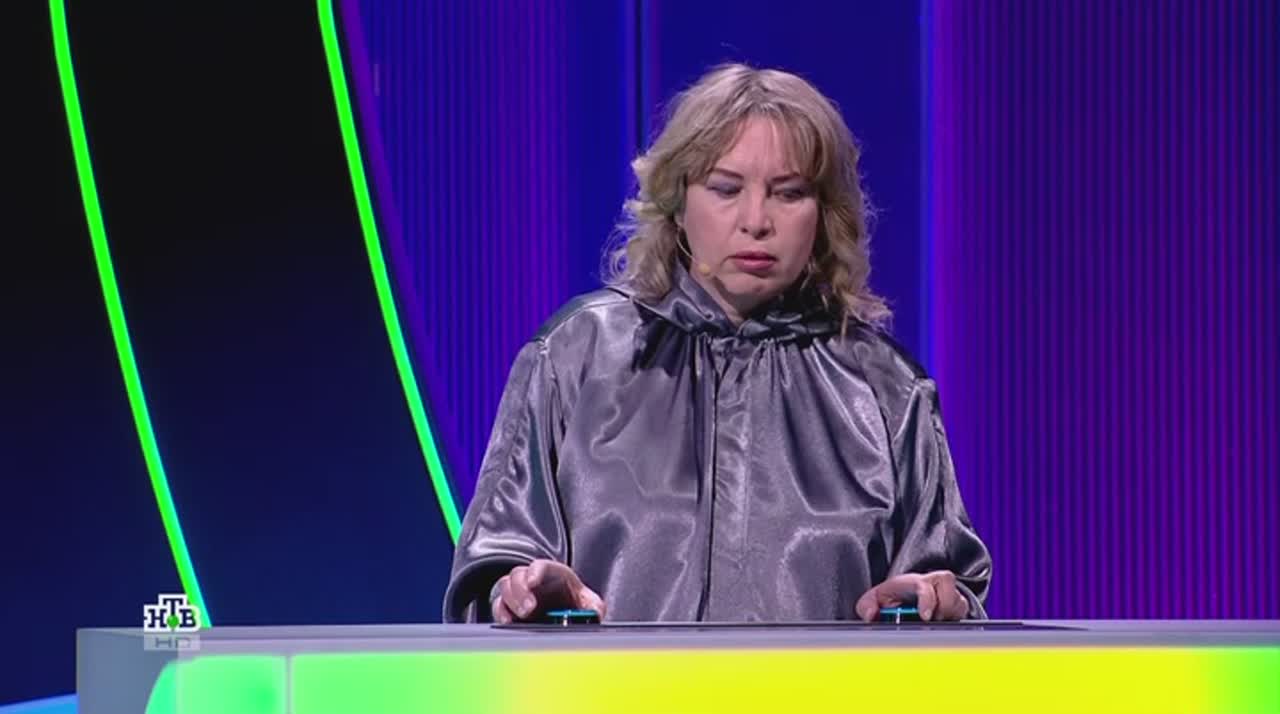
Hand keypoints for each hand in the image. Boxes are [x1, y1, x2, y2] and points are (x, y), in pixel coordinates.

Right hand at [493, 559, 606, 623]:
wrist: (566, 614)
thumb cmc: (575, 602)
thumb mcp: (589, 604)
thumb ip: (594, 607)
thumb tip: (595, 614)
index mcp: (553, 573)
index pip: (540, 566)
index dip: (536, 572)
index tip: (533, 582)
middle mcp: (533, 579)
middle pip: (518, 575)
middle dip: (520, 591)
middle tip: (528, 609)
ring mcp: (520, 592)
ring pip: (505, 587)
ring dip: (511, 601)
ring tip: (521, 617)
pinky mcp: (510, 607)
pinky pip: (499, 605)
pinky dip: (501, 612)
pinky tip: (509, 621)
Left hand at [854, 570, 968, 621]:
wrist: (906, 596)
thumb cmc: (892, 597)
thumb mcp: (874, 599)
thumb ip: (866, 606)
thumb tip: (870, 615)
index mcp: (913, 582)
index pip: (924, 586)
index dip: (927, 600)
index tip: (925, 616)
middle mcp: (933, 584)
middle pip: (949, 589)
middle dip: (943, 608)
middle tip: (932, 621)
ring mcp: (947, 593)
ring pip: (960, 603)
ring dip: (948, 615)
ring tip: (934, 623)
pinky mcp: (957, 605)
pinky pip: (964, 612)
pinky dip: (955, 619)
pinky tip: (942, 624)